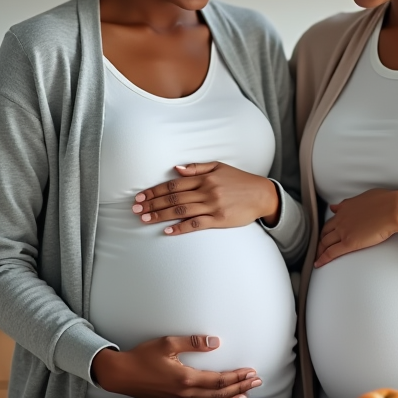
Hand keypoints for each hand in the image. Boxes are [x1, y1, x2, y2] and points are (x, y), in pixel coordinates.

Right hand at [90, 335, 261, 397]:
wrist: (122, 374)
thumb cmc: (142, 357)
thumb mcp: (168, 343)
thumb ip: (193, 342)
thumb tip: (215, 342)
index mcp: (186, 378)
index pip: (219, 380)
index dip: (237, 377)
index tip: (251, 372)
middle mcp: (185, 393)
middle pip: (220, 394)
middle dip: (240, 388)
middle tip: (257, 382)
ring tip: (246, 396)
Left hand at [132, 162, 279, 234]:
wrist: (261, 195)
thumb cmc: (239, 180)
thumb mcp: (219, 167)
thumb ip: (197, 168)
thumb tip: (175, 169)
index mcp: (204, 177)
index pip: (174, 184)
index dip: (155, 190)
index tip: (140, 196)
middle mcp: (206, 190)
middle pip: (174, 197)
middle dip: (152, 203)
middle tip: (136, 209)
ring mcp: (212, 206)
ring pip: (181, 210)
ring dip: (161, 215)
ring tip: (145, 219)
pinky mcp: (219, 220)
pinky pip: (196, 224)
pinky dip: (181, 227)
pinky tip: (168, 231)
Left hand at [314, 189, 397, 267]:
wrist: (393, 209)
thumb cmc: (386, 201)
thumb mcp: (365, 197)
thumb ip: (350, 203)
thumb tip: (337, 206)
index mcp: (346, 207)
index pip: (332, 220)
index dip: (327, 228)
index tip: (326, 232)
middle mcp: (341, 218)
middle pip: (325, 231)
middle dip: (321, 239)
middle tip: (320, 246)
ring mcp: (344, 231)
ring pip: (325, 242)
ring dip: (320, 250)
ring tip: (317, 256)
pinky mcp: (349, 242)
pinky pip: (331, 252)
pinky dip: (322, 258)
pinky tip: (318, 263)